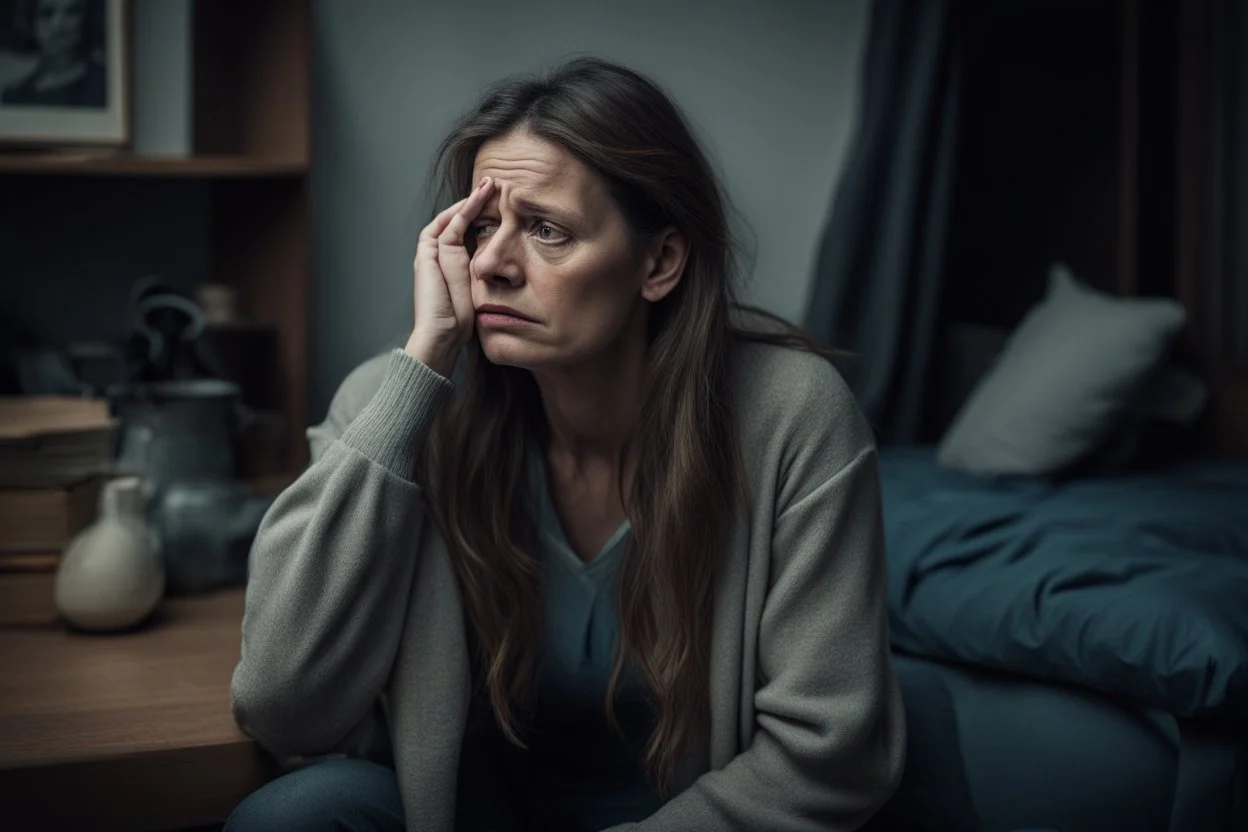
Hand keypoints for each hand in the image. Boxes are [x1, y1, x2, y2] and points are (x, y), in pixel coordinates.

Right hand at [404, 176, 495, 375]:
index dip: (487, 218)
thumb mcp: (484, 295)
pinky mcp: (427, 253)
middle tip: (498, 185)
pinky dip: (462, 210)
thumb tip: (520, 274)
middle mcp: (441, 257)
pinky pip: (447, 224)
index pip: (470, 234)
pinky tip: (479, 198)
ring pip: (454, 218)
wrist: (442, 334)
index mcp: (454, 267)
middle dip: (478, 203)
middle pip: (460, 221)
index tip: (507, 206)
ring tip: (491, 184)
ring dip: (472, 200)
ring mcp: (432, 253)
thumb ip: (493, 279)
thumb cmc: (464, 324)